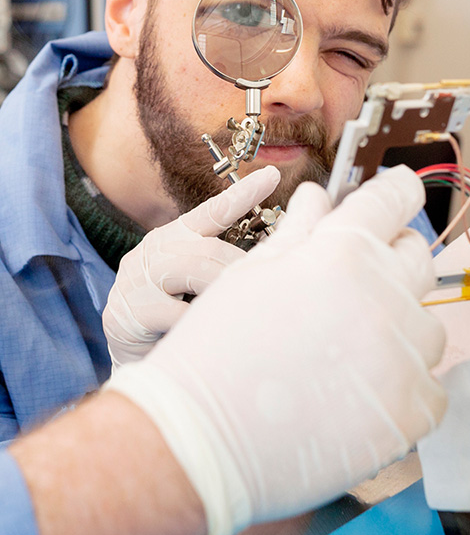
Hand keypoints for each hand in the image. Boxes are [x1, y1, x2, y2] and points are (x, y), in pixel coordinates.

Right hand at [102, 167, 280, 368]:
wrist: (132, 358)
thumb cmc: (177, 317)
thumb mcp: (200, 284)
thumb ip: (224, 266)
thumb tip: (275, 258)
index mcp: (177, 237)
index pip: (213, 212)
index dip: (243, 194)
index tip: (273, 176)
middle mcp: (155, 249)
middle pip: (208, 249)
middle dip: (239, 269)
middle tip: (262, 289)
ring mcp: (137, 278)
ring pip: (193, 273)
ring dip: (219, 293)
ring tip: (234, 312)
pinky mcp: (127, 311)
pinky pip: (177, 315)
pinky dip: (197, 326)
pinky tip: (203, 336)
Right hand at [106, 166, 446, 534]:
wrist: (201, 438)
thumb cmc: (217, 349)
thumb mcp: (253, 272)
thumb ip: (300, 229)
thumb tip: (319, 195)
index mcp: (344, 251)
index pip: (395, 197)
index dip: (396, 191)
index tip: (397, 194)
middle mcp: (384, 295)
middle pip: (418, 257)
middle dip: (392, 260)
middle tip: (354, 286)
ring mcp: (403, 356)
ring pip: (426, 326)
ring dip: (398, 331)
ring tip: (345, 355)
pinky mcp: (411, 412)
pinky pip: (431, 387)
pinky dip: (403, 390)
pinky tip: (358, 398)